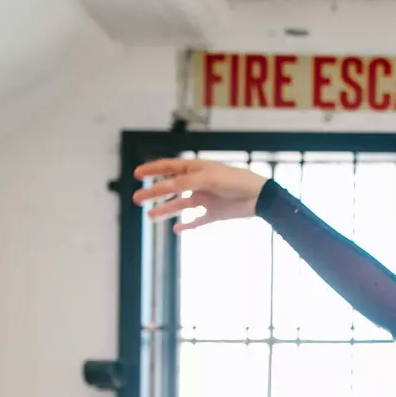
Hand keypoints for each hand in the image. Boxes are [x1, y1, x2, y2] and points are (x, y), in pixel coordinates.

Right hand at [132, 158, 268, 232]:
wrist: (259, 197)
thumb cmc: (235, 181)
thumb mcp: (207, 178)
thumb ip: (184, 182)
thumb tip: (162, 186)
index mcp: (196, 169)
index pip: (169, 167)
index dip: (152, 169)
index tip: (137, 174)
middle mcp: (198, 183)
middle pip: (170, 188)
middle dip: (153, 193)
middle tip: (136, 199)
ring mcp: (205, 199)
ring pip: (180, 205)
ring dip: (165, 210)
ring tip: (151, 216)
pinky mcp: (214, 214)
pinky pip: (197, 220)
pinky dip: (187, 225)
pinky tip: (176, 229)